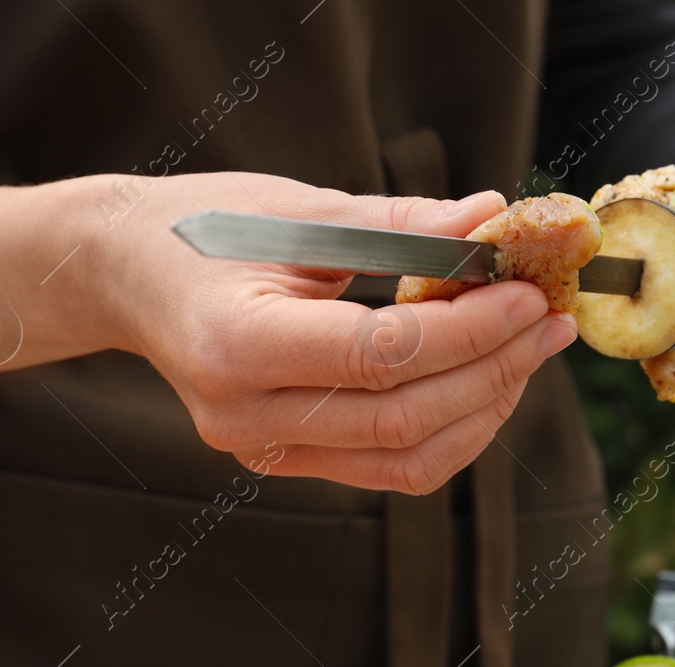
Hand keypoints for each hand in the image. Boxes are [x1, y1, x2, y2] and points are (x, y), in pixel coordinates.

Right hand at [94, 174, 576, 492]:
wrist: (124, 271)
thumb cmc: (207, 224)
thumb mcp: (300, 208)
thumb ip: (400, 223)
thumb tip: (492, 218)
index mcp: (236, 342)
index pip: (379, 353)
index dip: (467, 328)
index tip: (527, 293)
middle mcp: (243, 414)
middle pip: (401, 416)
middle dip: (494, 368)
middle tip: (550, 318)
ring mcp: (259, 447)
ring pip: (405, 458)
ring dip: (484, 405)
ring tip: (532, 347)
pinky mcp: (281, 457)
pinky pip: (387, 466)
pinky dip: (450, 428)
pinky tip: (488, 378)